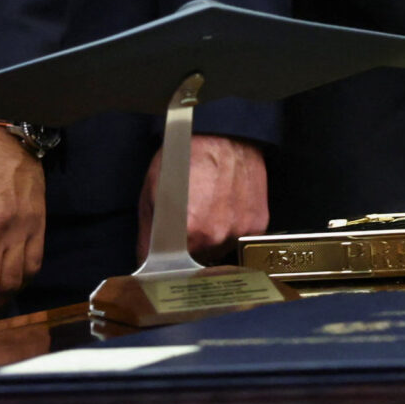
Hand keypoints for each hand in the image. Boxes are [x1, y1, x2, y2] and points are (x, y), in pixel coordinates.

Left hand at [139, 135, 268, 261]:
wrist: (224, 135)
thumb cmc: (185, 158)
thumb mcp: (152, 195)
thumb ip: (147, 236)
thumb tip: (146, 263)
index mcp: (188, 234)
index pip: (169, 267)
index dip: (163, 260)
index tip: (164, 252)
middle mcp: (217, 238)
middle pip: (196, 262)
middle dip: (188, 250)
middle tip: (187, 223)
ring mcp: (240, 231)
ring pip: (219, 251)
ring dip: (212, 241)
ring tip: (209, 213)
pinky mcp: (258, 224)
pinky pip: (239, 239)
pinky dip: (232, 229)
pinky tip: (226, 208)